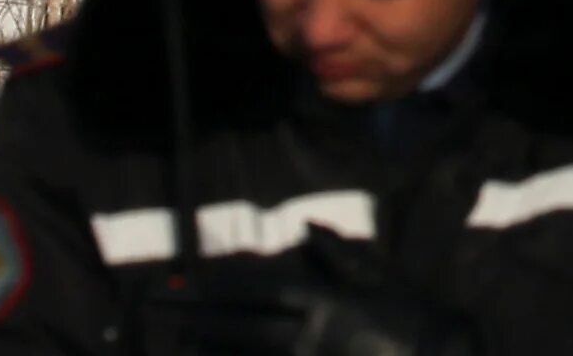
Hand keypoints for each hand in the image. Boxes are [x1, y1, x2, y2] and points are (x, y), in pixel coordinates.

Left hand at [126, 243, 474, 355]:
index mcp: (324, 301)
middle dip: (195, 316)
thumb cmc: (415, 316)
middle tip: (157, 308)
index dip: (219, 286)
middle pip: (239, 326)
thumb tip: (307, 228)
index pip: (260, 290)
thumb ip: (340, 254)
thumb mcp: (383, 277)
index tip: (187, 281)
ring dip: (209, 349)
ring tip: (179, 342)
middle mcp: (307, 335)